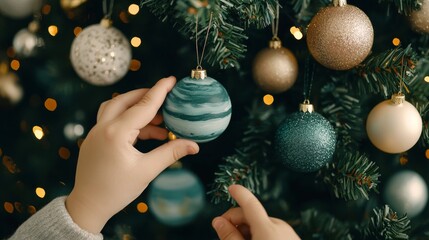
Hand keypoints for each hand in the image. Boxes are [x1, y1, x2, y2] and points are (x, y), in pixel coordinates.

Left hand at [65, 76, 198, 233]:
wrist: (88, 205)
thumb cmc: (117, 190)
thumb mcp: (146, 171)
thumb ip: (170, 153)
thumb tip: (194, 145)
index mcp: (116, 133)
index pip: (143, 106)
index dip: (160, 91)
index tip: (171, 79)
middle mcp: (103, 127)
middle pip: (126, 99)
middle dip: (146, 96)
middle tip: (166, 98)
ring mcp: (95, 132)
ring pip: (115, 107)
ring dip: (136, 107)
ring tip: (158, 119)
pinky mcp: (94, 139)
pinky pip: (112, 119)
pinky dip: (129, 120)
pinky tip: (146, 132)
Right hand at [212, 185, 299, 239]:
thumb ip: (230, 236)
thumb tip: (217, 220)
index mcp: (267, 228)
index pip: (250, 204)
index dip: (240, 194)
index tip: (231, 187)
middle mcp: (278, 226)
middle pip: (251, 215)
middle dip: (235, 222)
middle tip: (224, 236)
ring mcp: (286, 233)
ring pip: (259, 224)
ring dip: (245, 231)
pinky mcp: (290, 239)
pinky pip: (269, 231)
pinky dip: (257, 236)